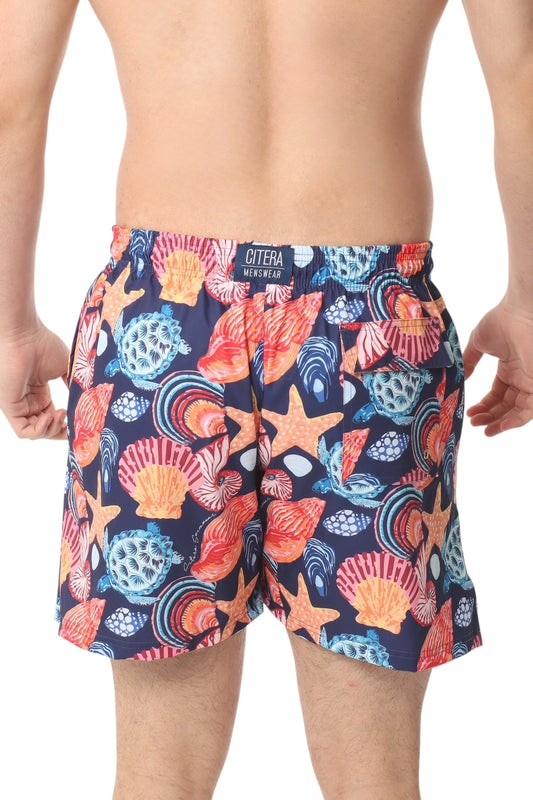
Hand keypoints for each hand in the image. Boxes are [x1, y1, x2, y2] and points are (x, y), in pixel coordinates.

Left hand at [0, 320, 69, 439]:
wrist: (24, 334)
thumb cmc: (42, 344)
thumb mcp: (65, 368)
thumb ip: (75, 384)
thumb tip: (87, 399)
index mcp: (39, 392)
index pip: (52, 417)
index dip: (64, 425)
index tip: (79, 424)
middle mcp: (28, 400)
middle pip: (44, 428)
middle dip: (59, 430)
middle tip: (71, 424)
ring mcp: (18, 404)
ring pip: (34, 431)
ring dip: (51, 430)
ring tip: (60, 417)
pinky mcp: (9, 406)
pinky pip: (23, 430)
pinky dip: (39, 431)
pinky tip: (50, 419)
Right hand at [463, 296, 532, 435]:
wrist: (520, 312)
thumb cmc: (501, 321)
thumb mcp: (478, 344)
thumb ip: (469, 362)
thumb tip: (459, 378)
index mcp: (509, 368)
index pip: (498, 394)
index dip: (484, 406)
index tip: (470, 414)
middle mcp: (521, 376)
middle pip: (507, 405)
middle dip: (491, 417)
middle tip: (475, 425)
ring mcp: (531, 380)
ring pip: (518, 410)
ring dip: (501, 422)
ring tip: (484, 429)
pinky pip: (530, 409)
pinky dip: (516, 420)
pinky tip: (501, 425)